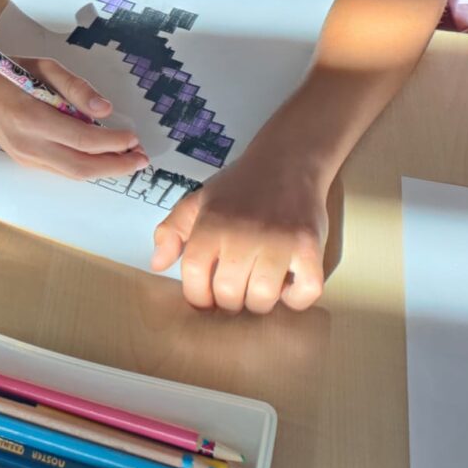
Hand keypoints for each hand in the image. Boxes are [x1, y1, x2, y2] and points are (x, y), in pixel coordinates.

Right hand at [0, 55, 147, 179]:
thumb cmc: (9, 69)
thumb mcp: (46, 67)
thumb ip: (77, 88)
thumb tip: (105, 111)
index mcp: (33, 118)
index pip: (84, 140)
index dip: (114, 143)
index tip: (134, 138)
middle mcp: (27, 144)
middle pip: (82, 167)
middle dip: (116, 166)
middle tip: (140, 160)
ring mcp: (23, 155)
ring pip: (71, 174)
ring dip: (102, 170)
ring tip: (125, 160)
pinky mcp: (22, 159)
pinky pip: (60, 169)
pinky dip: (84, 166)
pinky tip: (99, 157)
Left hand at [150, 153, 328, 312]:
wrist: (286, 163)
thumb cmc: (237, 188)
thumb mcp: (196, 202)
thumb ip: (170, 232)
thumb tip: (157, 265)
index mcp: (210, 226)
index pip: (194, 278)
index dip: (198, 297)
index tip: (206, 299)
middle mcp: (242, 235)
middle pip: (229, 295)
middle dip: (229, 302)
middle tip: (235, 292)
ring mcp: (279, 243)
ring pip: (263, 299)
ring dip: (259, 304)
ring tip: (258, 288)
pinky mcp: (309, 248)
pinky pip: (304, 293)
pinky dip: (295, 299)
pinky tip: (287, 286)